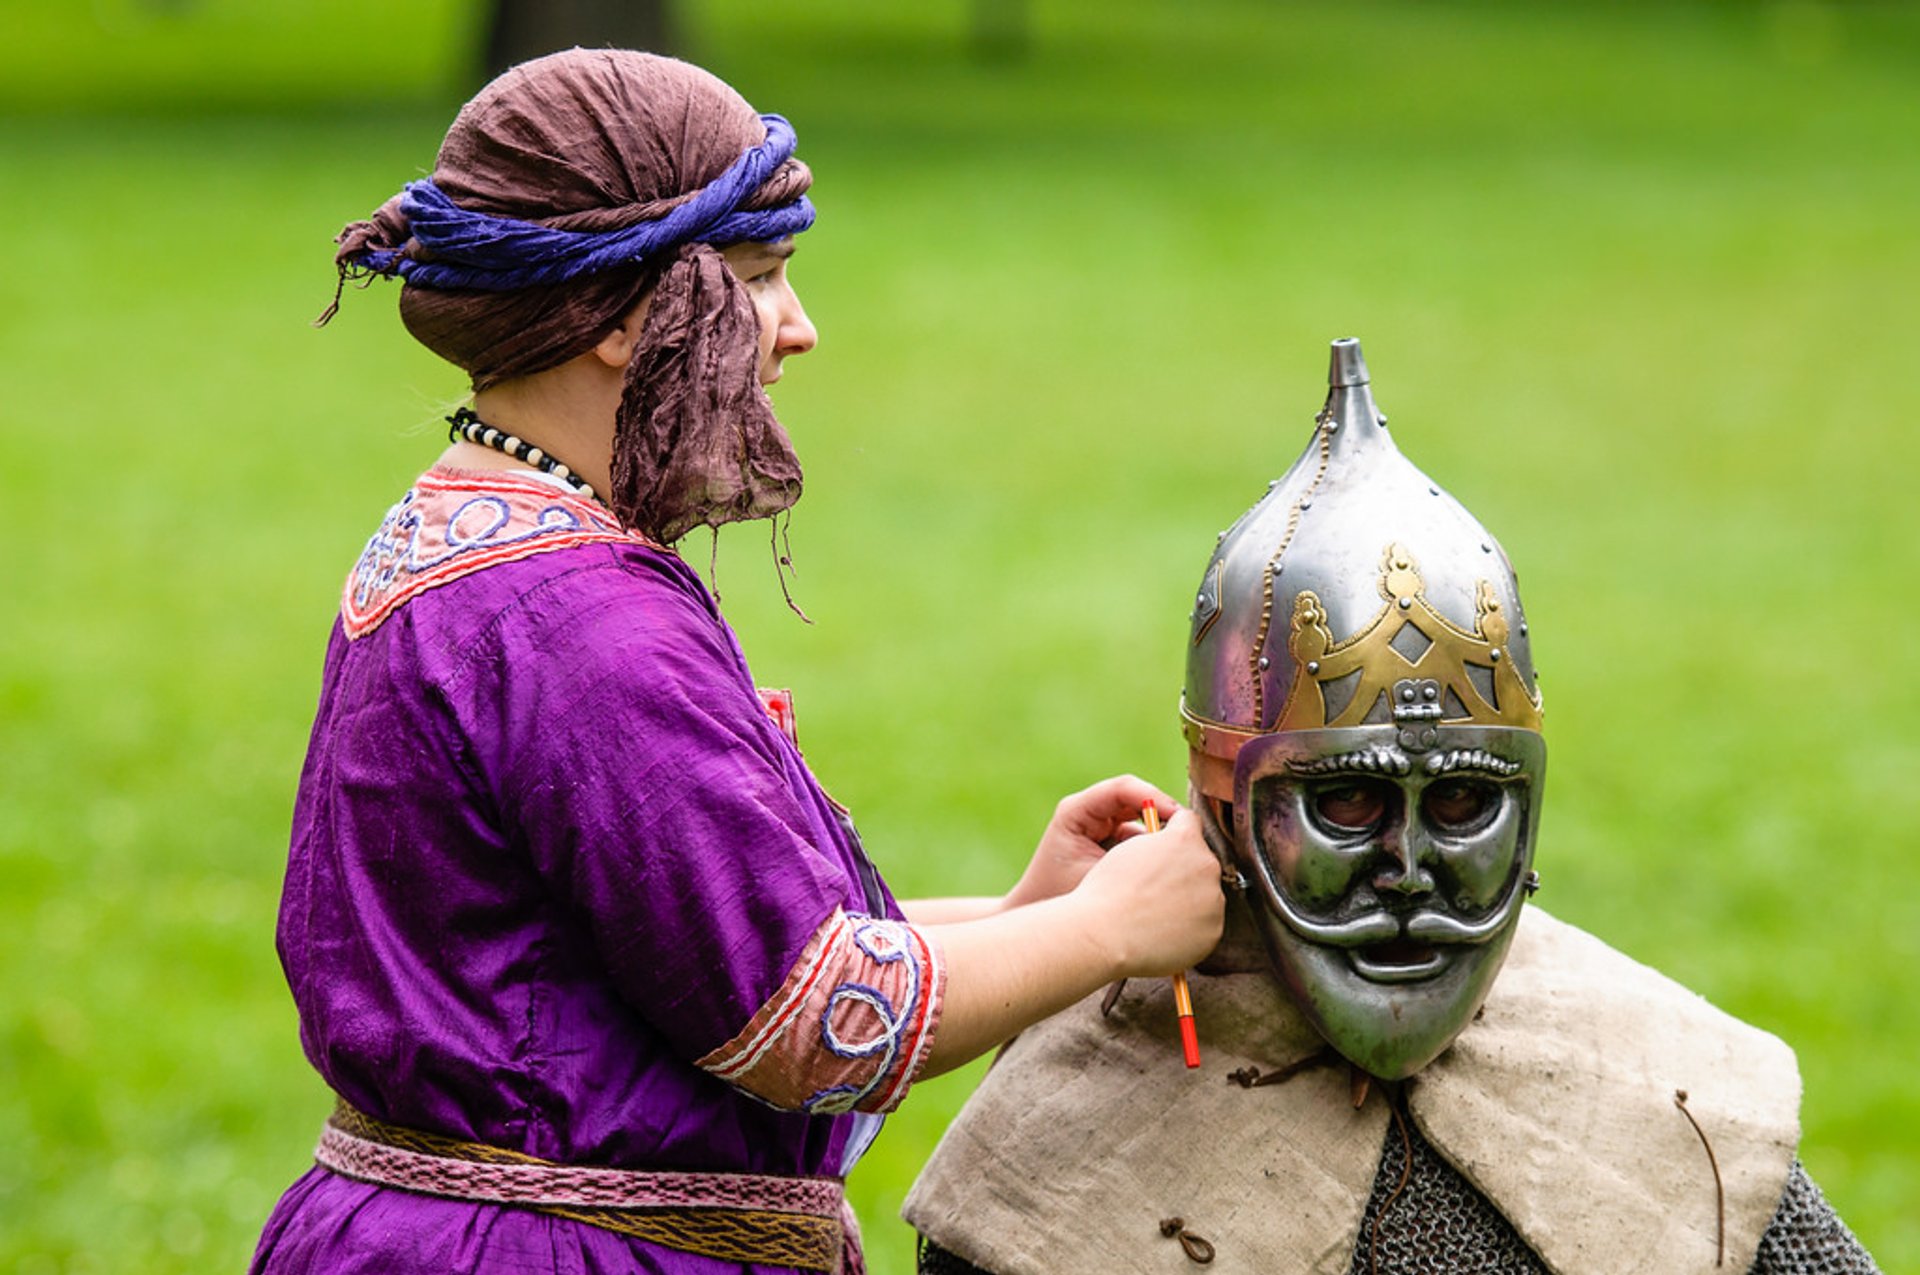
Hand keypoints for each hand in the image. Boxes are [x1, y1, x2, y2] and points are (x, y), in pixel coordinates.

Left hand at [1003, 774, 1180, 911]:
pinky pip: (1141, 838)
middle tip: (1187, 839)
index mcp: (1077, 811)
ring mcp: (1101, 826)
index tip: (1179, 819)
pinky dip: (1153, 851)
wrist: (1042, 926)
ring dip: (1160, 837)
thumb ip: (1133, 857)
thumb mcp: (1098, 877)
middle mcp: (1090, 812)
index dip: (1155, 798)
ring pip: (1143, 820)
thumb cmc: (1062, 900)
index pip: (1123, 789)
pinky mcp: (1111, 842)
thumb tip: (1175, 838)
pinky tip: (1165, 871)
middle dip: (1164, 817)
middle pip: (1137, 799)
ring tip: (1176, 859)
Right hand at [1069, 807, 1224, 977]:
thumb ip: (1158, 840)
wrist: (1105, 936)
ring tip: (1157, 912)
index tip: (1164, 846)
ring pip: (1206, 893)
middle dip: (1184, 869)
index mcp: (1184, 839)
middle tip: (1156, 886)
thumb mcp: (1129, 849)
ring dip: (1190, 898)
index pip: (1190, 822)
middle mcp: (1206, 865)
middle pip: (1201, 860)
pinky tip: (1165, 930)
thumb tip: (1168, 847)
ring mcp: (1213, 900)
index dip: (1174, 832)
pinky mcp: (1214, 930)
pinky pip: (1206, 923)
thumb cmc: (1109, 892)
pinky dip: (1191, 926)